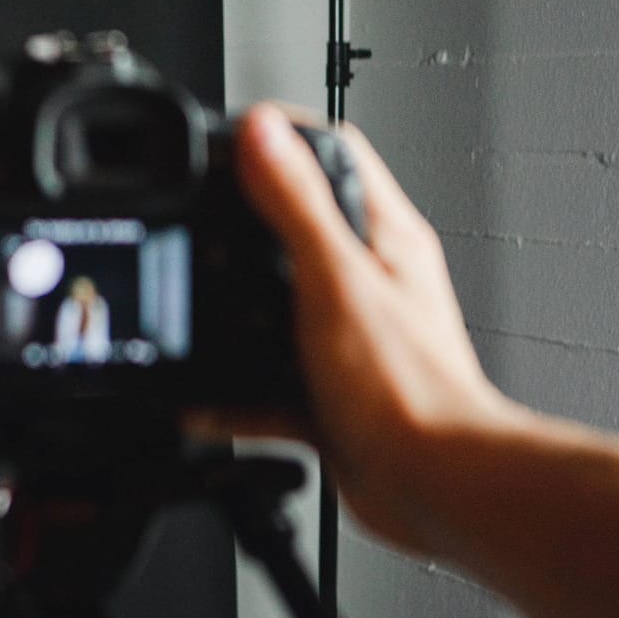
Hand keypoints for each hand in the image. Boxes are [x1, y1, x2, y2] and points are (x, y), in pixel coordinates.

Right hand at [188, 101, 527, 554]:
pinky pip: (262, 379)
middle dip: (234, 224)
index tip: (227, 133)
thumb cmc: (409, 390)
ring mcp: (344, 336)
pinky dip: (227, 390)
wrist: (431, 485)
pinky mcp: (325, 391)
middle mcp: (366, 281)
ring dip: (227, 313)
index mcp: (382, 238)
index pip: (331, 153)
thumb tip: (262, 132)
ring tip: (187, 308)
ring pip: (270, 307)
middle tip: (190, 217)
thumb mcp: (335, 281)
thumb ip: (294, 206)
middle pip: (289, 227)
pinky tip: (199, 400)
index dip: (276, 134)